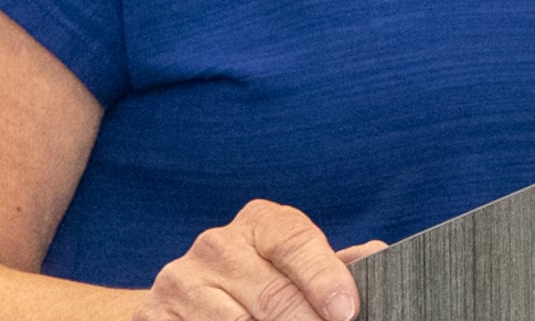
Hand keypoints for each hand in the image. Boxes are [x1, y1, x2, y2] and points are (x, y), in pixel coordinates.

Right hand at [136, 200, 382, 320]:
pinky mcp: (154, 317)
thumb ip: (338, 264)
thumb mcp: (298, 264)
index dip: (324, 278)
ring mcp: (181, 282)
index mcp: (259, 223)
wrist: (188, 297)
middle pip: (273, 296)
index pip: (295, 242)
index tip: (346, 311)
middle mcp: (216, 245)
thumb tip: (379, 257)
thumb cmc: (262, 279)